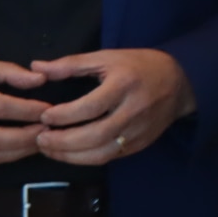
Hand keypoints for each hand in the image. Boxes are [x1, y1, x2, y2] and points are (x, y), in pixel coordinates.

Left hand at [30, 49, 195, 165]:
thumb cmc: (139, 66)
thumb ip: (71, 64)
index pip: (90, 106)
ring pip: (101, 153)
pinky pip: (109, 157)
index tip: (44, 117)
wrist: (180, 82)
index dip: (64, 115)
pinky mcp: (140, 144)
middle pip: (94, 135)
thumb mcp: (107, 57)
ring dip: (70, 156)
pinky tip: (69, 153)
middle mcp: (133, 111)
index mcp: (124, 84)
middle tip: (40, 139)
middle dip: (62, 142)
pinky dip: (85, 159)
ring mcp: (138, 131)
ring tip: (49, 150)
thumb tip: (36, 67)